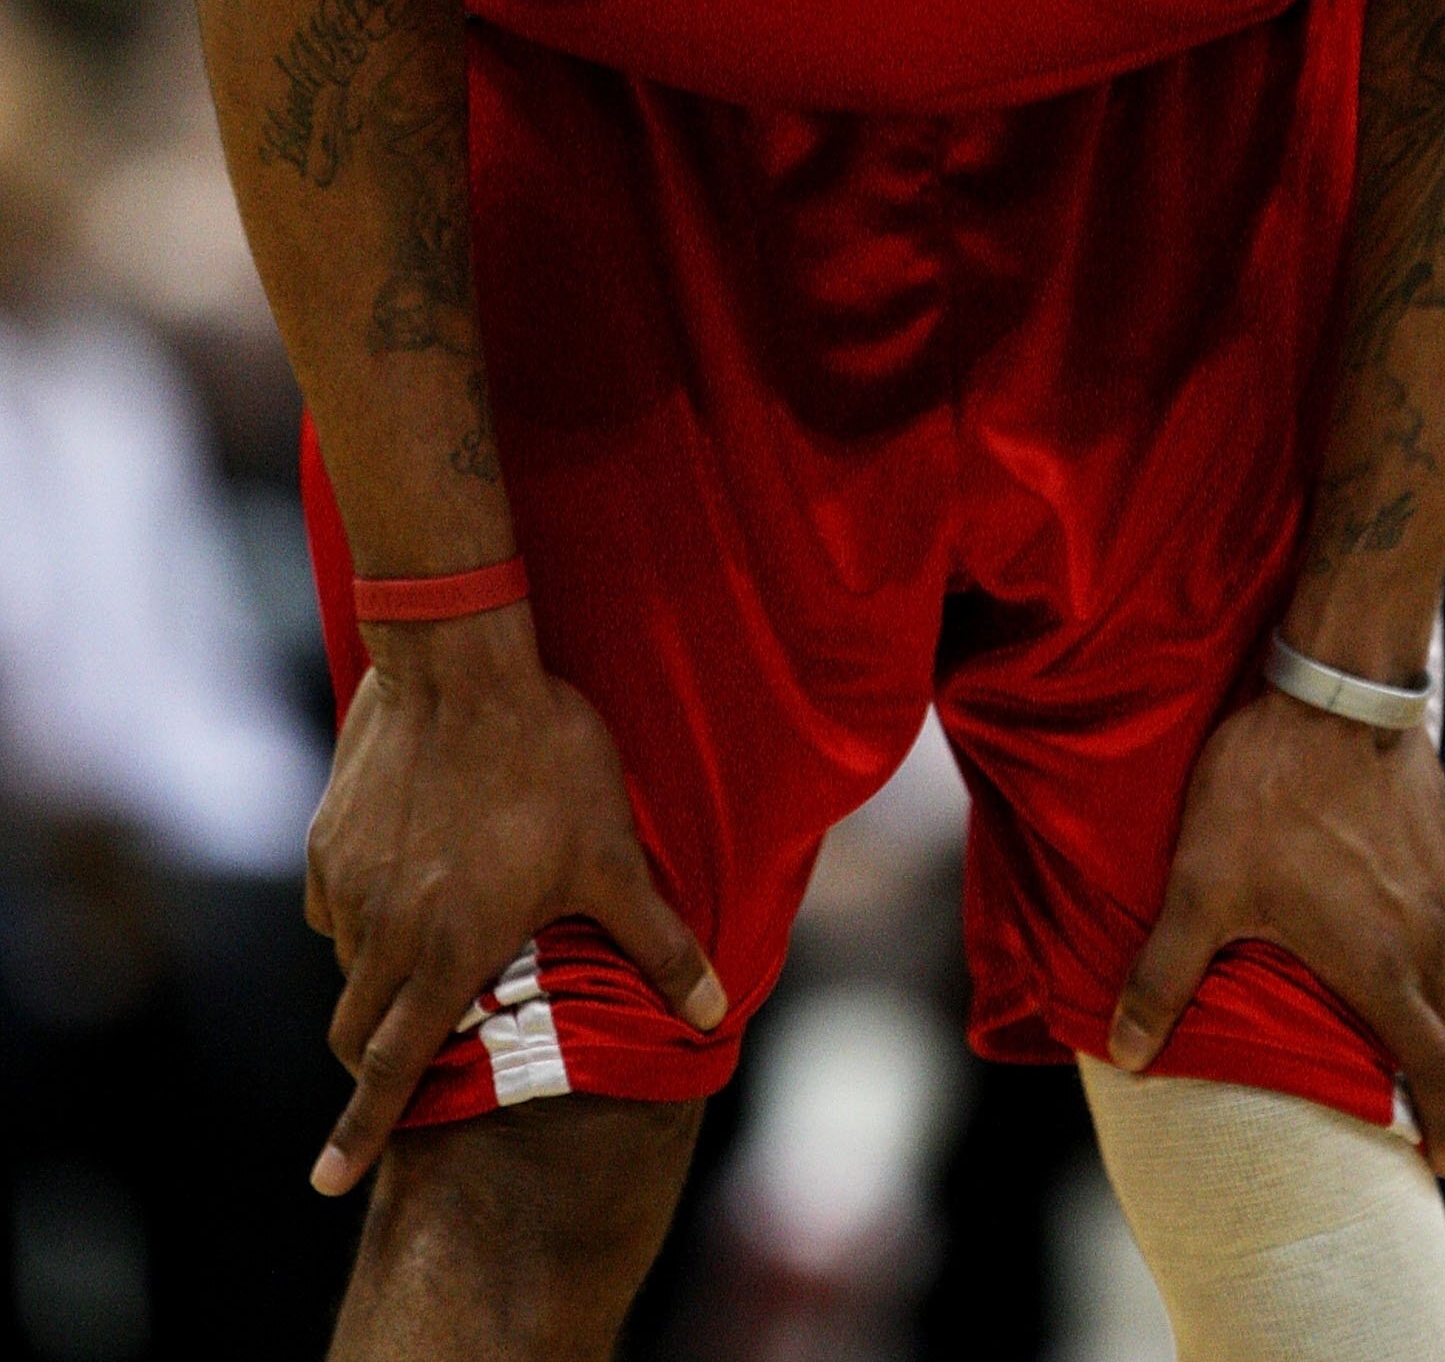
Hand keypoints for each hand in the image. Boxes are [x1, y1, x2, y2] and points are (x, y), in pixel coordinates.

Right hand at [304, 603, 724, 1194]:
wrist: (460, 664)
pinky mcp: (327, 836)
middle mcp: (385, 931)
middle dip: (371, 1061)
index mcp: (450, 953)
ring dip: (377, 978)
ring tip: (427, 951)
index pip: (391, 1070)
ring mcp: (349, 883)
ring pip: (348, 964)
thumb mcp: (612, 857)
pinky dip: (357, 915)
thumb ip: (658, 943)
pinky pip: (331, 902)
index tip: (326, 1183)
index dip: (360, 1132)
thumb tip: (715, 1013)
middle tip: (397, 1065)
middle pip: (358, 1030)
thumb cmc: (546, 761)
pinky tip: (400, 881)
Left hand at [1108, 688, 1444, 1175]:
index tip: (1443, 1163)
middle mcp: (1430, 935)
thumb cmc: (1266, 790)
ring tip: (1391, 1003)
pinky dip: (1430, 933)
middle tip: (1414, 1100)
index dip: (1443, 1124)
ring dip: (1430, 996)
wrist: (1331, 688)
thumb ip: (1165, 974)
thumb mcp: (1200, 885)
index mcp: (1380, 965)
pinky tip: (1391, 912)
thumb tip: (1124, 1051)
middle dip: (1437, 1073)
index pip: (1435, 1069)